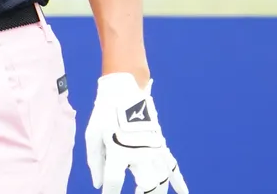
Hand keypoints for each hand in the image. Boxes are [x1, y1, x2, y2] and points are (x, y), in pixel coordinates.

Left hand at [86, 73, 186, 193]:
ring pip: (161, 180)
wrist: (124, 91)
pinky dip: (179, 182)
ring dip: (158, 192)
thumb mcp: (92, 135)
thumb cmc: (104, 114)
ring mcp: (153, 150)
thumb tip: (97, 184)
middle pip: (145, 185)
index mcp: (117, 151)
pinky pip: (173, 167)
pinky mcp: (161, 145)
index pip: (114, 181)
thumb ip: (95, 162)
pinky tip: (184, 193)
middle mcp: (138, 153)